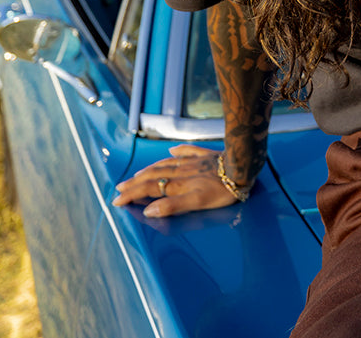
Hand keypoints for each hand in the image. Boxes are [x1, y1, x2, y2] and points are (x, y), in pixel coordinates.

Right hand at [111, 144, 241, 217]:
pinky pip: (187, 151)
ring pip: (165, 164)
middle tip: (120, 187)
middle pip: (153, 176)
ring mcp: (193, 162)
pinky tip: (172, 151)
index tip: (117, 200)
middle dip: (135, 183)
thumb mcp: (197, 202)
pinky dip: (177, 152)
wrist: (243, 167)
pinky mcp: (206, 155)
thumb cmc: (223, 189)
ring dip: (149, 170)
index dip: (132, 194)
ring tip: (138, 174)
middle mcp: (182, 171)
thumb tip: (149, 210)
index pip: (149, 189)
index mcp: (178, 183)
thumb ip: (172, 206)